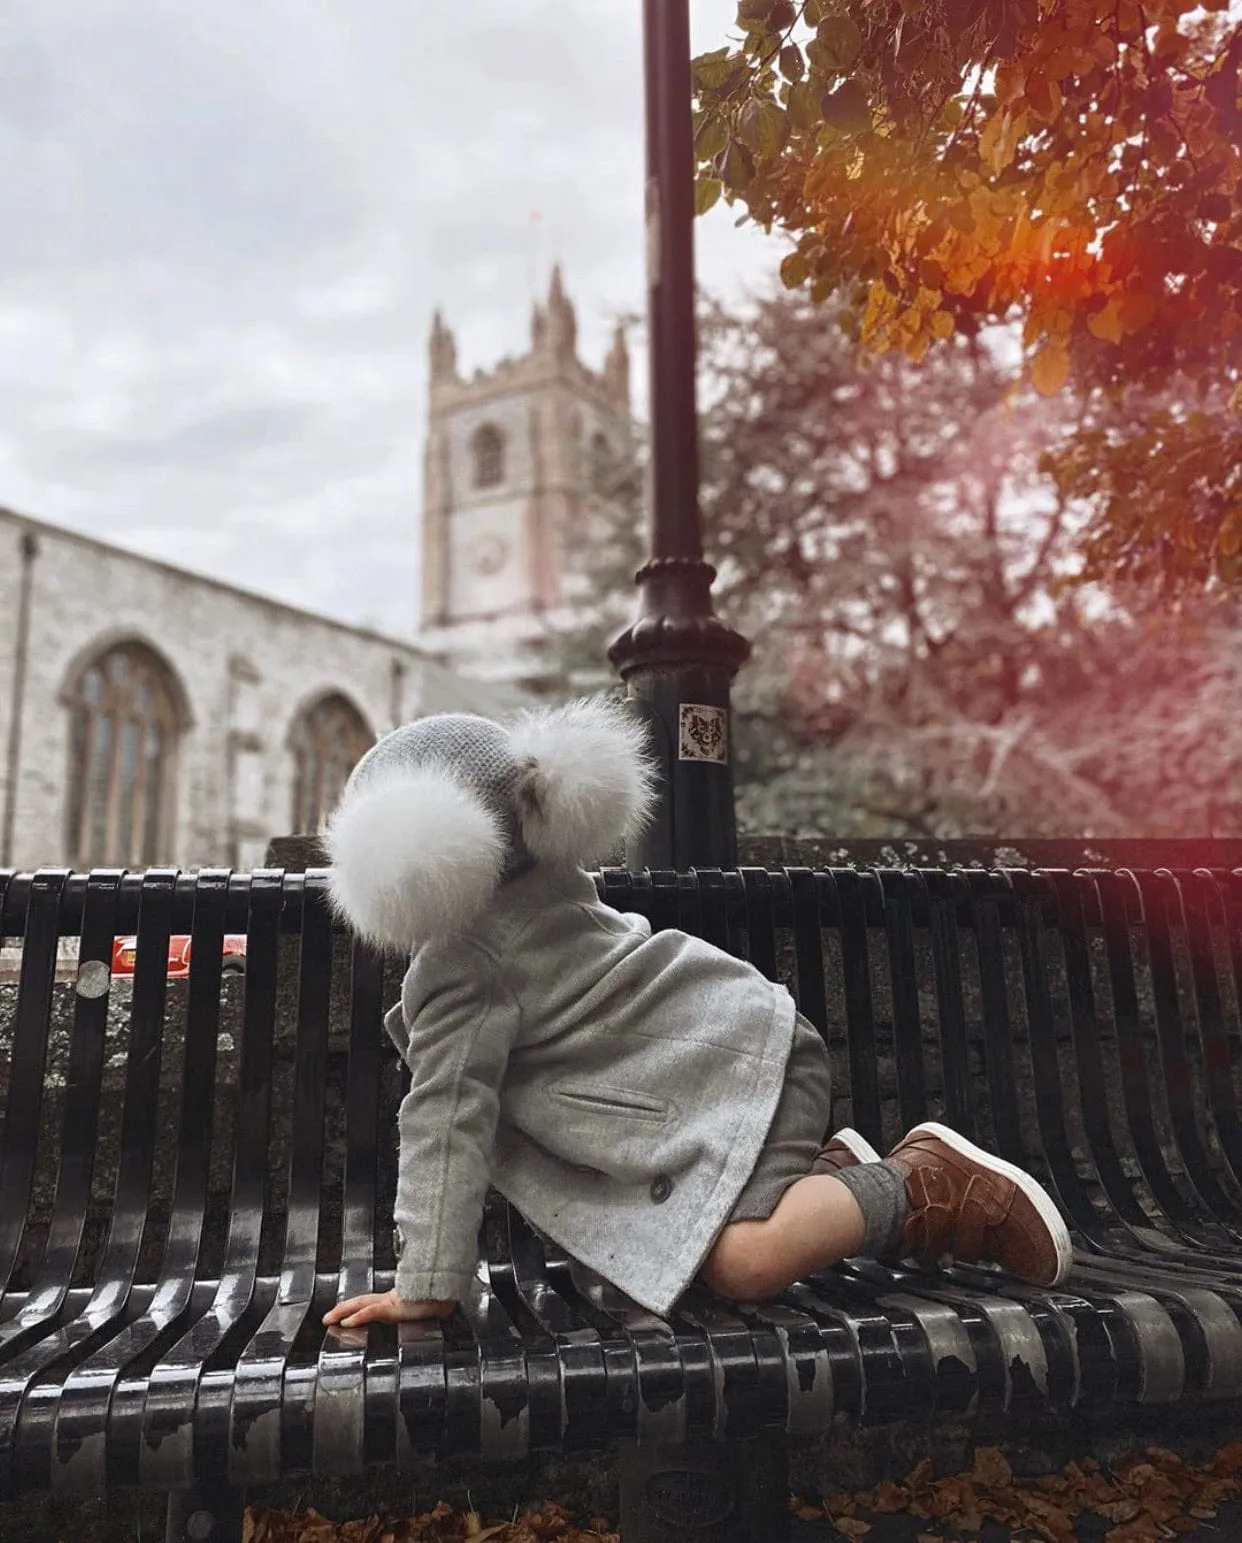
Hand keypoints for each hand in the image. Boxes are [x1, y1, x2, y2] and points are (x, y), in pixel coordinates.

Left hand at [322, 1289, 455, 1328]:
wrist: (450, 1292)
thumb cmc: (442, 1297)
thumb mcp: (426, 1308)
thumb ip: (419, 1309)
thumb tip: (425, 1310)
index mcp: (397, 1300)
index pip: (371, 1303)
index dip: (356, 1307)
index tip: (344, 1313)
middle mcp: (391, 1299)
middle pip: (361, 1302)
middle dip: (343, 1309)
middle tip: (327, 1317)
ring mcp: (391, 1302)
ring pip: (361, 1306)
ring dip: (343, 1313)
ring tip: (329, 1319)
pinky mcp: (394, 1307)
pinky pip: (371, 1312)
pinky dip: (357, 1317)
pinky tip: (347, 1322)